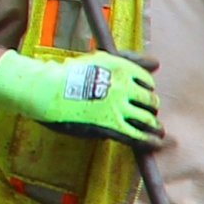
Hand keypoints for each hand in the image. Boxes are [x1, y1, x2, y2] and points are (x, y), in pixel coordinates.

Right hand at [0, 47, 162, 147]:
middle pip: (149, 100)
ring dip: (153, 125)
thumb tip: (158, 63)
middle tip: (148, 112)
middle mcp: (123, 86)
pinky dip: (150, 141)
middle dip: (150, 107)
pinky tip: (155, 143)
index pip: (146, 81)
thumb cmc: (70, 74)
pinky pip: (138, 136)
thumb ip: (130, 60)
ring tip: (156, 130)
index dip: (145, 89)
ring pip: (147, 119)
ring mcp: (118, 107)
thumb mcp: (101, 59)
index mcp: (121, 68)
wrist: (46, 90)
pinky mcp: (111, 126)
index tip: (141, 94)